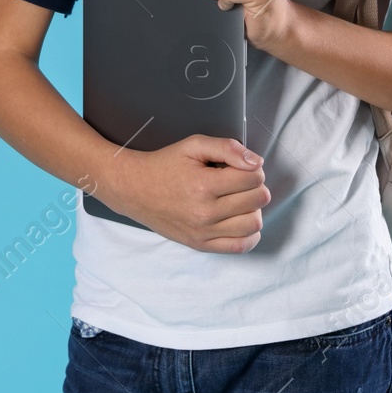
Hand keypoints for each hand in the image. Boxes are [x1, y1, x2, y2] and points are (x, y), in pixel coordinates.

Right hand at [100, 134, 269, 252]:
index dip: (253, 168)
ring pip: (253, 224)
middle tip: (241, 180)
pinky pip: (240, 246)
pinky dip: (249, 234)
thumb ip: (227, 148)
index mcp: (203, 184)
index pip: (252, 178)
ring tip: (240, 200)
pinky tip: (240, 219)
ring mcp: (203, 232)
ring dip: (254, 209)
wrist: (135, 189)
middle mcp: (204, 212)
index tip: (242, 166)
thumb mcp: (193, 145)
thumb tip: (256, 162)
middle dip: (255, 186)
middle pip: (256, 200)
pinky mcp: (200, 245)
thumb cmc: (165, 165)